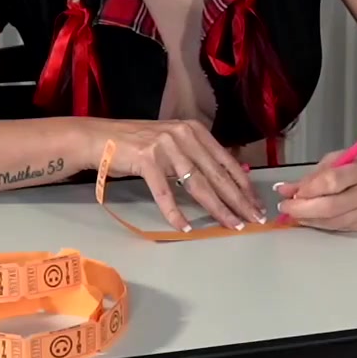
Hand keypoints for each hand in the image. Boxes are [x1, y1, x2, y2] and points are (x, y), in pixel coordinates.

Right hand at [101, 119, 260, 231]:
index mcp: (194, 130)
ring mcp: (165, 146)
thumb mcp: (174, 143)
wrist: (100, 138)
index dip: (243, 185)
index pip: (226, 161)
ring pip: (197, 184)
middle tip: (253, 219)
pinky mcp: (146, 160)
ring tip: (231, 224)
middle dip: (238, 200)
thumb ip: (196, 156)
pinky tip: (185, 227)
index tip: (256, 204)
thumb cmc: (138, 144)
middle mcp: (183, 135)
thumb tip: (225, 179)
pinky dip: (175, 212)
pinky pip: (164, 192)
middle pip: (216, 174)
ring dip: (217, 208)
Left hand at [275, 147, 356, 231]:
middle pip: (332, 207)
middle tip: (285, 208)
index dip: (308, 190)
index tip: (289, 193)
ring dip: (311, 220)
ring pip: (336, 222)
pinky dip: (325, 224)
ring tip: (295, 214)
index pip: (333, 182)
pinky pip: (344, 228)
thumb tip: (286, 190)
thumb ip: (315, 174)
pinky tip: (314, 219)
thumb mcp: (342, 156)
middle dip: (303, 210)